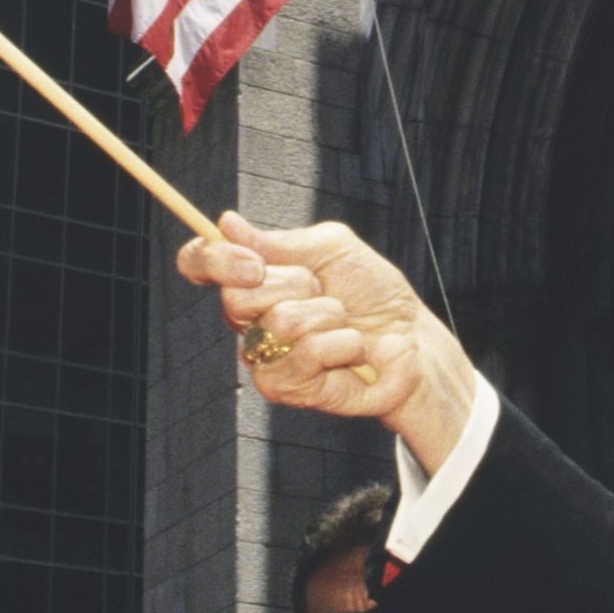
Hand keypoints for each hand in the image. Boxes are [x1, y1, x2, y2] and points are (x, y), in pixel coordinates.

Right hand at [177, 213, 476, 465]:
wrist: (412, 338)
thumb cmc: (373, 293)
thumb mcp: (333, 249)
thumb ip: (280, 242)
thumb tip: (226, 224)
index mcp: (254, 280)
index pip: (200, 263)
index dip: (212, 259)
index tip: (252, 261)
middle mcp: (250, 319)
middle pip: (236, 296)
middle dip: (294, 285)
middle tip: (322, 290)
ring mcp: (264, 357)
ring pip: (278, 323)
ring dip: (327, 314)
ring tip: (344, 322)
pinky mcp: (285, 389)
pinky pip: (307, 354)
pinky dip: (342, 343)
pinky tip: (353, 351)